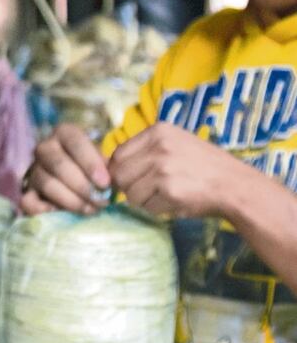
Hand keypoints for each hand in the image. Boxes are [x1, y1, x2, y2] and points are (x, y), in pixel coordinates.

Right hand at [20, 123, 110, 214]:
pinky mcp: (27, 191)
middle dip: (81, 185)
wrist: (75, 179)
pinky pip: (28, 201)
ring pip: (46, 183)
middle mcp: (44, 148)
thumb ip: (105, 165)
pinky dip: (44, 210)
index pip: (74, 141)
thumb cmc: (92, 167)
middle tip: (99, 200)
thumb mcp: (101, 159)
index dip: (90, 162)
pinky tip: (62, 213)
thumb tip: (110, 179)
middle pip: (58, 164)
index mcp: (63, 133)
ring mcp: (33, 170)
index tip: (105, 183)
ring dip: (70, 200)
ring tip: (89, 209)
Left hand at [108, 122, 248, 218]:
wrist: (236, 186)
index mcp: (158, 131)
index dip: (118, 171)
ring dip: (144, 201)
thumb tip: (107, 169)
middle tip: (146, 192)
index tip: (128, 180)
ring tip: (165, 195)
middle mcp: (159, 147)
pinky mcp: (170, 190)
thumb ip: (144, 151)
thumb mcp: (174, 145)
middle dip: (128, 188)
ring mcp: (164, 168)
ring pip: (130, 194)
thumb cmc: (202, 168)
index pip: (118, 153)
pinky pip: (147, 207)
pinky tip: (175, 202)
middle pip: (119, 174)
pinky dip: (157, 210)